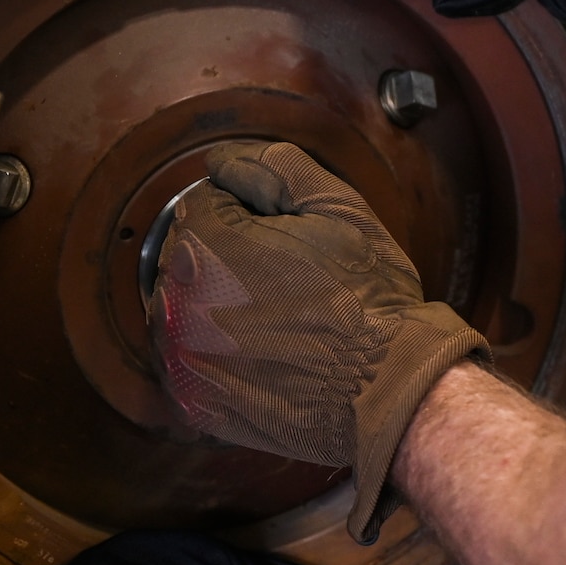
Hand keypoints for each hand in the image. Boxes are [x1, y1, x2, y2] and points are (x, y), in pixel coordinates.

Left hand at [150, 141, 491, 540]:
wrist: (387, 387)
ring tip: (280, 315)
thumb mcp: (339, 208)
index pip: (204, 203)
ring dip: (220, 302)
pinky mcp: (194, 402)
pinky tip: (264, 351)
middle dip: (229, 255)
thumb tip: (223, 162)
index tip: (287, 235)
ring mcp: (182, 359)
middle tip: (290, 277)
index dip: (249, 211)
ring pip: (185, 307)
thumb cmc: (368, 298)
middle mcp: (178, 303)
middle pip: (188, 254)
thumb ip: (275, 169)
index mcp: (207, 245)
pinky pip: (190, 360)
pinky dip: (218, 351)